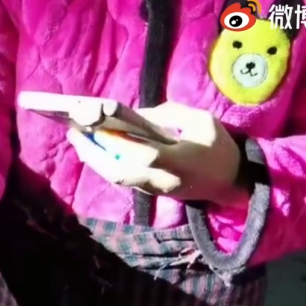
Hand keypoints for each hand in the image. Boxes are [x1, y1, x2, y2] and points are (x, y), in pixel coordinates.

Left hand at [67, 101, 248, 206]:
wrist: (231, 183)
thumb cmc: (219, 147)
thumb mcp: (203, 121)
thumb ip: (170, 114)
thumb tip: (136, 114)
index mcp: (179, 161)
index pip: (144, 155)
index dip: (121, 144)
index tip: (101, 128)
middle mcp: (162, 179)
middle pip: (120, 174)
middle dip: (94, 155)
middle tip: (75, 133)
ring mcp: (155, 188)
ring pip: (117, 178)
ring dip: (95, 159)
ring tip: (78, 138)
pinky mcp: (151, 191)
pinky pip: (123, 178)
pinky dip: (105, 163)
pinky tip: (94, 147)